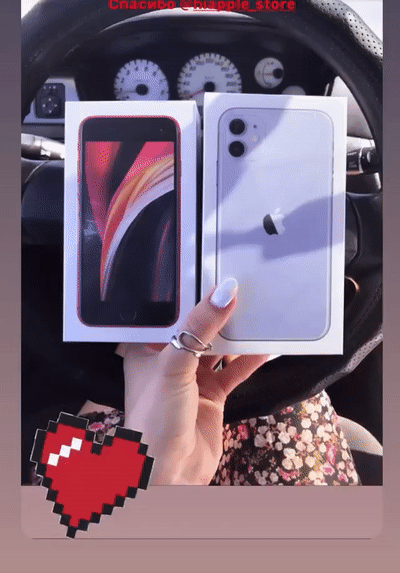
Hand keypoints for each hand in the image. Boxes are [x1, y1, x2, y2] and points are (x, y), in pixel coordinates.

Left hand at [123, 278, 268, 484]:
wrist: (168, 473)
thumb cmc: (155, 416)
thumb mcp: (174, 364)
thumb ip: (200, 326)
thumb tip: (225, 290)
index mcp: (145, 348)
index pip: (167, 311)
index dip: (186, 291)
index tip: (208, 266)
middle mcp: (168, 359)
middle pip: (196, 327)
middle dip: (216, 309)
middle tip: (240, 282)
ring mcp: (192, 377)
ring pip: (218, 347)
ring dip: (236, 332)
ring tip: (258, 306)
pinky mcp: (213, 394)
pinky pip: (234, 370)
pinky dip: (250, 359)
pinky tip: (268, 344)